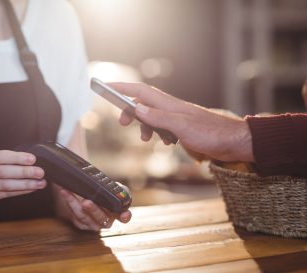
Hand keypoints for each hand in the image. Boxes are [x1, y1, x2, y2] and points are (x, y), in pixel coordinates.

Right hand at [0, 150, 46, 212]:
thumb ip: (9, 160)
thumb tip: (33, 161)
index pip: (0, 156)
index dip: (17, 158)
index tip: (32, 159)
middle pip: (3, 171)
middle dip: (24, 172)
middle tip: (40, 172)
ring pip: (6, 184)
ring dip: (26, 184)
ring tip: (40, 183)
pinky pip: (7, 193)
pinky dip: (21, 191)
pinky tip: (31, 188)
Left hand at [54, 185, 131, 231]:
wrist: (87, 196)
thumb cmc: (103, 194)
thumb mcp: (112, 189)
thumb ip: (119, 190)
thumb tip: (120, 191)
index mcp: (117, 213)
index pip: (124, 217)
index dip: (125, 216)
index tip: (124, 215)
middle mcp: (106, 221)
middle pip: (101, 217)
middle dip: (93, 209)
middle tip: (86, 201)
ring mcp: (93, 224)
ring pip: (84, 216)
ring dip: (75, 203)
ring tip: (68, 192)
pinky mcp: (81, 224)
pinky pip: (75, 215)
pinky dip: (69, 202)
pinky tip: (65, 193)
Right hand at [109, 82, 253, 161]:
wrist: (233, 142)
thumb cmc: (211, 132)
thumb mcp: (181, 126)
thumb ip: (158, 117)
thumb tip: (137, 108)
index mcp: (168, 104)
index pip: (140, 91)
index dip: (122, 87)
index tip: (107, 86)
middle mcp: (170, 108)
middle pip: (142, 103)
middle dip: (130, 111)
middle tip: (123, 123)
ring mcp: (176, 118)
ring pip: (151, 117)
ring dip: (144, 126)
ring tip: (144, 138)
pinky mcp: (182, 128)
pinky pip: (162, 127)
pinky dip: (157, 134)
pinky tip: (164, 142)